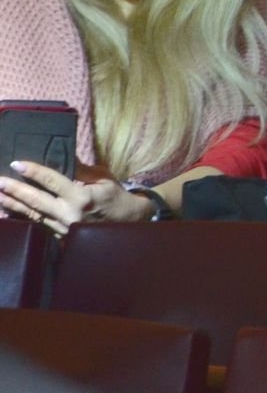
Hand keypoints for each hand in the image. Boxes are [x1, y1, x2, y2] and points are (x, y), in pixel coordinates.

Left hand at [0, 161, 153, 236]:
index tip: (17, 163)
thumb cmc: (116, 197)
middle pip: (36, 200)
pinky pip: (36, 225)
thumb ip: (80, 170)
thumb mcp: (103, 178)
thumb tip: (63, 156)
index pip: (52, 181)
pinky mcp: (59, 236)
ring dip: (12, 204)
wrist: (127, 222)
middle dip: (14, 190)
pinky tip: (8, 211)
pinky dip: (21, 217)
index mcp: (81, 197)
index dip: (33, 171)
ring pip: (31, 215)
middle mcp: (69, 214)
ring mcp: (62, 228)